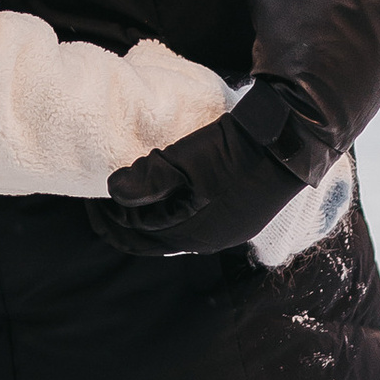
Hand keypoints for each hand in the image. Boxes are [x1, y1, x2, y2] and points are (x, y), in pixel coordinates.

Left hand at [88, 108, 309, 258]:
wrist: (286, 139)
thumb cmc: (232, 152)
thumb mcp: (185, 161)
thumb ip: (148, 181)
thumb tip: (114, 193)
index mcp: (191, 234)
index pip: (136, 236)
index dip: (110, 220)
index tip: (92, 201)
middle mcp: (209, 240)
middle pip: (154, 240)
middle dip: (126, 225)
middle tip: (103, 206)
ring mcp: (229, 229)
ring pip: (175, 232)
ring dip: (150, 220)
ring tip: (134, 200)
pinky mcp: (243, 214)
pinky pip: (196, 223)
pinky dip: (174, 216)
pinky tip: (172, 200)